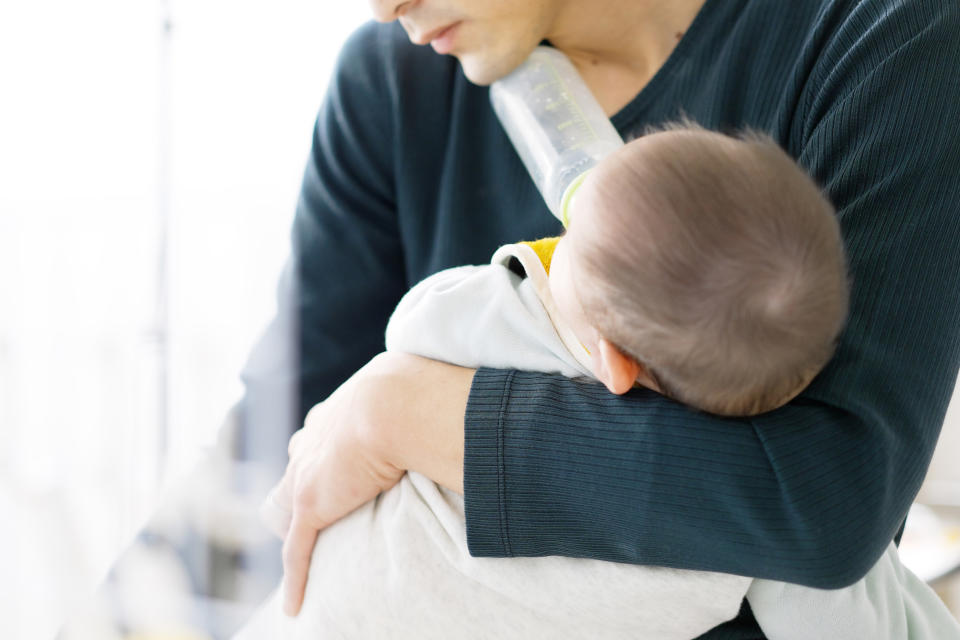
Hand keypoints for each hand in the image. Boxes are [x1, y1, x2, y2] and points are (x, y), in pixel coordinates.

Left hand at [265, 352, 473, 615]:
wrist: (399, 404)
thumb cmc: (419, 388)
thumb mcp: (418, 382)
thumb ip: (425, 393)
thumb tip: (458, 396)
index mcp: (338, 410)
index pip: (322, 434)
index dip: (328, 451)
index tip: (340, 464)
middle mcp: (315, 438)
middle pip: (298, 466)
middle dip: (305, 482)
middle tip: (326, 501)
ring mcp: (309, 473)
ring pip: (288, 506)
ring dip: (295, 524)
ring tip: (308, 547)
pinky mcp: (312, 505)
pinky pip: (296, 549)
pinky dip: (296, 577)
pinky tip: (295, 603)